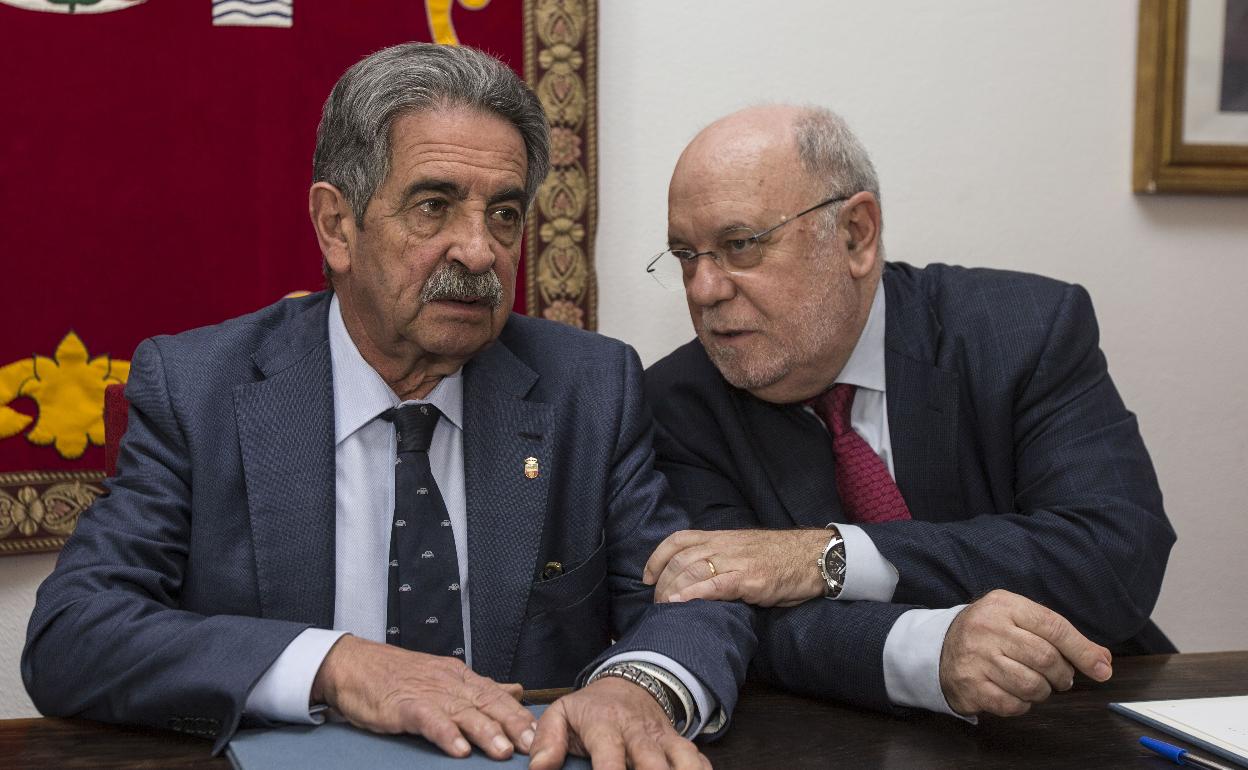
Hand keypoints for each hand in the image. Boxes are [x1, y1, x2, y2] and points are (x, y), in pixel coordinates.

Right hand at [310, 635, 534, 759]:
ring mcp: (427, 693)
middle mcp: (449, 683)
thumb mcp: (445, 677)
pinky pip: (429, 720)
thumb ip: (482, 687)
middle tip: (534, 746)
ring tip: (502, 752)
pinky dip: (445, 734)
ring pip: (463, 712)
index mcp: (461, 678)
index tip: (542, 736)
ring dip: (485, 732)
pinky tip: (459, 749)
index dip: (520, 716)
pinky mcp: (403, 705)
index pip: (498, 696)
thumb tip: (517, 690)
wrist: (354, 665)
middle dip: (513, 725)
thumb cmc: (398, 675)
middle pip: (487, 704)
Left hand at [529, 676, 708, 769]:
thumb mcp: (562, 713)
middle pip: (652, 764)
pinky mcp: (678, 742)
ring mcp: (661, 738)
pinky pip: (698, 758)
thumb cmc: (592, 707)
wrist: (629, 683)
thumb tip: (537, 769)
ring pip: (683, 759)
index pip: (610, 759)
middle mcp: (637, 733)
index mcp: (605, 726)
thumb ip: (547, 740)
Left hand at [643, 528, 827, 606]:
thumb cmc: (782, 558)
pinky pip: (716, 583)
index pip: (679, 540)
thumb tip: (700, 578)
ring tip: (663, 608)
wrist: (816, 556)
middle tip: (656, 602)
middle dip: (662, 581)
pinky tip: (681, 604)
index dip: (657, 557)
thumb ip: (723, 558)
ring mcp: (738, 561)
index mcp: (723, 537)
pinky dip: (694, 593)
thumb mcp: (747, 551)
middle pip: (681, 558)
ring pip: (693, 569)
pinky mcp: (751, 579)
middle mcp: (726, 546)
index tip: (646, 577)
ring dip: (673, 590)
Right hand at [939, 589, 1112, 716]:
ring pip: (1031, 685)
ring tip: (1034, 684)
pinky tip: (1014, 693)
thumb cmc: (990, 634)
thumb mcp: (1020, 620)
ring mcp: (977, 657)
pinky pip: (1013, 704)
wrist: (938, 647)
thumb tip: (1102, 661)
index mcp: (1005, 605)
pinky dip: (1022, 704)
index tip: (1102, 669)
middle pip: (1045, 658)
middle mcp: (988, 628)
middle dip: (1062, 675)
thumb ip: (1059, 636)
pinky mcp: (970, 685)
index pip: (1054, 627)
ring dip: (1042, 691)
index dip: (1083, 650)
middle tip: (1060, 678)